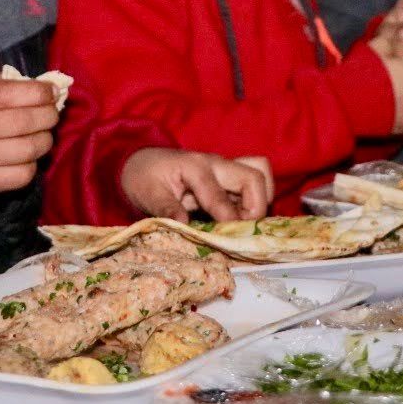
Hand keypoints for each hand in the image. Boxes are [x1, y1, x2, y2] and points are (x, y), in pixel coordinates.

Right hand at [0, 76, 57, 194]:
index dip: (38, 92)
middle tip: (52, 113)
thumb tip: (44, 86)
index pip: (8, 94)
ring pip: (29, 149)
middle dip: (48, 115)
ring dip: (45, 139)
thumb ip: (3, 83)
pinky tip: (27, 155)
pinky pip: (23, 175)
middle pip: (24, 122)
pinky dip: (33, 163)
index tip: (51, 91)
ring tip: (43, 133)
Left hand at [119, 148, 269, 221]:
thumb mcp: (148, 193)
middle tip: (242, 231)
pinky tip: (241, 220)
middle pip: (254, 177)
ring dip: (260, 200)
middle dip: (256, 207)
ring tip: (244, 224)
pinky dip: (256, 200)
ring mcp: (225, 169)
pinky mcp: (228, 177)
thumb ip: (165, 208)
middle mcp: (216, 164)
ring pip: (260, 173)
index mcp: (195, 167)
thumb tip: (183, 224)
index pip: (220, 195)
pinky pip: (253, 182)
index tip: (231, 240)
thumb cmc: (144, 177)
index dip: (228, 219)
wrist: (142, 163)